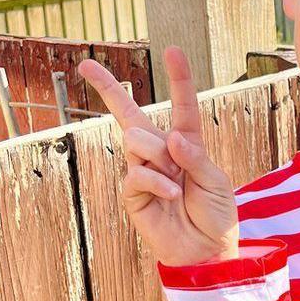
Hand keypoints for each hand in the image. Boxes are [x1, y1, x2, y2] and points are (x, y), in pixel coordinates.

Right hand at [78, 46, 238, 266]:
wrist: (206, 250)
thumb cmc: (215, 213)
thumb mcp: (215, 180)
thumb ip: (194, 157)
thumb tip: (170, 137)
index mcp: (187, 143)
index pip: (182, 106)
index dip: (179, 79)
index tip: (172, 50)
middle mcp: (162, 152)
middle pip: (130, 114)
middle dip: (106, 88)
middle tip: (84, 64)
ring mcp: (144, 170)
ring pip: (137, 140)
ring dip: (159, 156)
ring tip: (177, 181)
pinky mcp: (133, 193)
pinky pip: (137, 173)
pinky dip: (157, 182)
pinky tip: (171, 196)